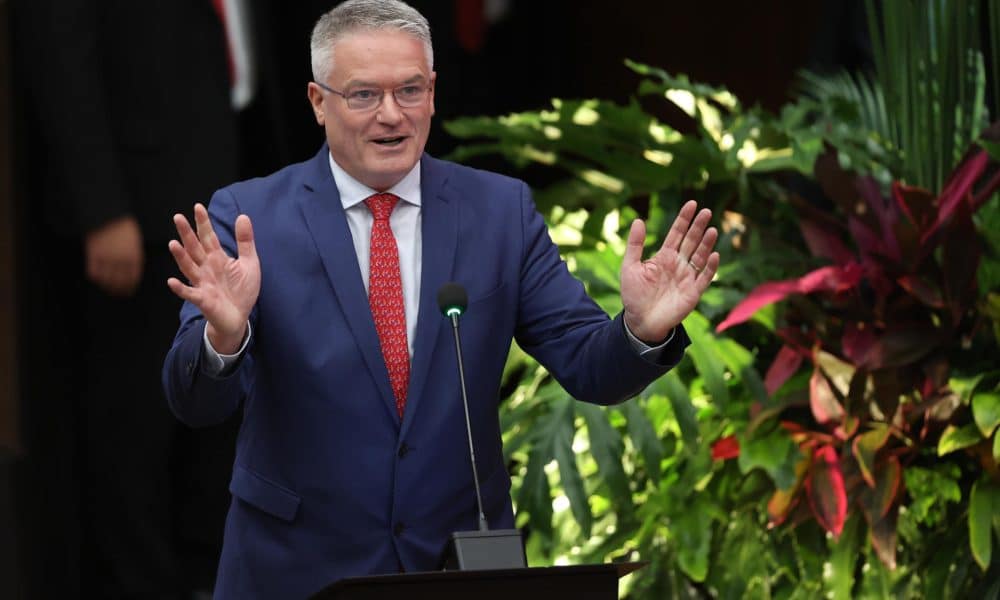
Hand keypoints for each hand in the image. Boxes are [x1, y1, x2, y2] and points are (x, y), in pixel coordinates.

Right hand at [85, 216, 144, 296]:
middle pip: (119, 282)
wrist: (109, 215)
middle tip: (116, 293)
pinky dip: (95, 277)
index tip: (127, 291)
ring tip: (106, 287)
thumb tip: (131, 274)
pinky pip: (94, 272)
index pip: (132, 278)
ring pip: (106, 279)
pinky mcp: (94, 254)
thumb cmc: (123, 228)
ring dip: (106, 286)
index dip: (129, 287)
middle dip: (118, 290)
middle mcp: (121, 260)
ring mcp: (107, 258)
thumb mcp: (135, 243)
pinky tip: (97, 278)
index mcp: (134, 256)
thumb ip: (133, 258)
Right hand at [167, 203, 259, 353]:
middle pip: (195, 248)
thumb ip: (245, 241)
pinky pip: (189, 294)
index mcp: (217, 258)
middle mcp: (206, 268)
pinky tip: (171, 281)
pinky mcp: (203, 300)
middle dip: (187, 234)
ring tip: (173, 243)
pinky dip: (180, 288)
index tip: (198, 207)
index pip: (209, 237)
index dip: (203, 223)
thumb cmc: (242, 290)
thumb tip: (243, 216)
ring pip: (189, 268)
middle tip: (178, 217)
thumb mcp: (250, 263)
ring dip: (181, 257)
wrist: (239, 317)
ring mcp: (202, 283)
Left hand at [621, 200, 719, 342]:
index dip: (684, 219)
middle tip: (706, 211)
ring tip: (712, 229)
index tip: (691, 204)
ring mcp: (687, 277)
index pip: (676, 234)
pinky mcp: (693, 292)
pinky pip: (704, 278)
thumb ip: (635, 245)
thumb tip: (639, 220)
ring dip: (706, 243)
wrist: (640, 321)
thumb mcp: (630, 267)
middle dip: (698, 226)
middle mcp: (678, 264)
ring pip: (700, 257)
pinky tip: (713, 255)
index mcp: (664, 256)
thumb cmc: (634, 295)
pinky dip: (710, 267)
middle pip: (691, 241)